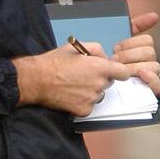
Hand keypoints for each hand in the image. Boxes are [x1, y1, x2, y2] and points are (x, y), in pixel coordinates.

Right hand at [12, 41, 134, 116]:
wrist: (36, 80)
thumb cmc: (54, 62)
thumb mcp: (75, 47)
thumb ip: (96, 49)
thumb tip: (104, 57)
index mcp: (99, 68)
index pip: (123, 73)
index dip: (119, 72)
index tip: (114, 72)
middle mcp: (99, 84)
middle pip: (108, 84)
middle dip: (100, 79)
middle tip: (83, 76)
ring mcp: (92, 99)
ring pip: (98, 95)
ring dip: (91, 91)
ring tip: (74, 85)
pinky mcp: (83, 110)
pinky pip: (89, 106)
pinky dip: (82, 102)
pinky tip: (71, 95)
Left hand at [112, 11, 159, 98]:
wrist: (95, 82)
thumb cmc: (107, 61)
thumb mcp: (116, 39)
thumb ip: (134, 25)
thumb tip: (155, 16)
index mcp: (142, 49)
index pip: (147, 40)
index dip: (130, 43)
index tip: (115, 47)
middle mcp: (149, 62)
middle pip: (150, 52)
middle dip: (129, 55)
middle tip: (114, 60)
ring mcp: (151, 77)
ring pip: (155, 66)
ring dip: (135, 67)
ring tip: (121, 70)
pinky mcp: (150, 92)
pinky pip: (158, 86)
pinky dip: (151, 80)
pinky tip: (140, 75)